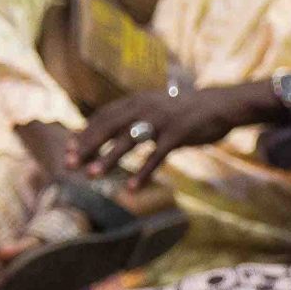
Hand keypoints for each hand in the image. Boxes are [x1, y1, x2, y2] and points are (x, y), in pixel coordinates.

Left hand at [67, 81, 265, 182]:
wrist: (222, 105)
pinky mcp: (178, 134)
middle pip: (108, 127)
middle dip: (86, 146)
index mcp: (137, 100)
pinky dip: (142, 173)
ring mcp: (161, 120)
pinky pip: (156, 156)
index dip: (84, 132)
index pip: (103, 116)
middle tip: (69, 164)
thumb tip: (115, 130)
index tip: (68, 148)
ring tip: (92, 175)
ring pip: (127, 141)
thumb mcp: (158, 107)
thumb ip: (137, 116)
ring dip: (108, 159)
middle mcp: (145, 107)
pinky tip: (131, 188)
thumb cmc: (188, 110)